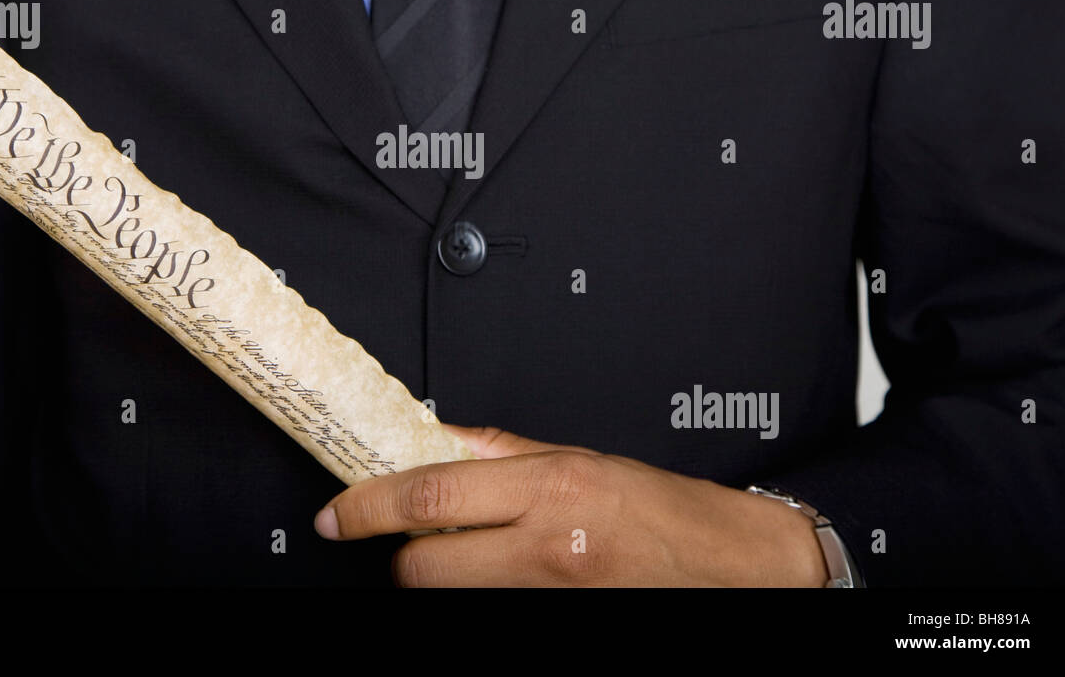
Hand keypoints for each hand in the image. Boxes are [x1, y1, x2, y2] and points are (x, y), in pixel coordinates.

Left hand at [314, 425, 828, 586]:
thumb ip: (502, 453)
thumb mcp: (580, 457)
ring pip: (450, 597)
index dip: (367, 507)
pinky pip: (488, 612)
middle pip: (423, 567)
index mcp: (549, 487)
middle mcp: (544, 547)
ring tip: (471, 548)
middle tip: (408, 534)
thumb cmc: (663, 508)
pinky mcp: (553, 623)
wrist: (727, 566)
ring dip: (440, 574)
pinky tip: (498, 570)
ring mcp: (548, 596)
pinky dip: (476, 593)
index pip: (430, 497)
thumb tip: (440, 442)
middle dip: (401, 554)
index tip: (337, 514)